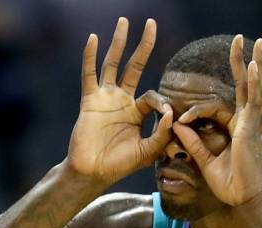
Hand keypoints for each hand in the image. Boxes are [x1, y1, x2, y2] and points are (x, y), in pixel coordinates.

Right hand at [66, 18, 172, 184]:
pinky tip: (94, 39)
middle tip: (151, 24)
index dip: (162, 102)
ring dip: (119, 43)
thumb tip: (171, 114)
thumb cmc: (119, 165)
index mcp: (136, 112)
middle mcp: (121, 101)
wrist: (93, 172)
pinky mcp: (90, 101)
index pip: (153, 96)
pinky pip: (90, 75)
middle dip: (143, 46)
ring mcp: (105, 98)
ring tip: (124, 22)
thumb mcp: (147, 152)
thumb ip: (161, 135)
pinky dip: (90, 57)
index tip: (167, 115)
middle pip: (134, 66)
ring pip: (113, 64)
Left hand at [172, 36, 261, 205]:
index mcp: (235, 129)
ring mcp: (250, 123)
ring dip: (253, 63)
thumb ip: (192, 142)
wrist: (244, 200)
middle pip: (244, 86)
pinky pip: (252, 101)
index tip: (179, 118)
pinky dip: (252, 83)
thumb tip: (177, 125)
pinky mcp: (250, 129)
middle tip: (242, 40)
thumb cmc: (230, 185)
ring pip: (253, 87)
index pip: (218, 107)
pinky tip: (252, 65)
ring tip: (254, 41)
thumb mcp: (205, 161)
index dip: (197, 109)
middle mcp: (245, 122)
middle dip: (242, 62)